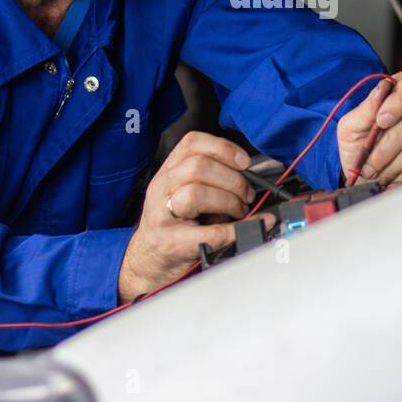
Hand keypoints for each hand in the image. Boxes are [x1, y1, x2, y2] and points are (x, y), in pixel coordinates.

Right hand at [118, 132, 273, 303]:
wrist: (150, 258)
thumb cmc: (174, 222)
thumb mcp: (184, 191)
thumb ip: (211, 179)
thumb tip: (250, 178)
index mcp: (168, 171)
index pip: (192, 143)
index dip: (223, 148)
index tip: (244, 162)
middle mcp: (162, 188)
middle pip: (198, 167)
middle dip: (232, 180)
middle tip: (246, 194)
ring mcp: (162, 215)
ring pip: (195, 194)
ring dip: (229, 201)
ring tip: (239, 211)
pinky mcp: (173, 242)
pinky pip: (210, 233)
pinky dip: (238, 229)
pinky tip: (251, 226)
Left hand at [336, 70, 401, 186]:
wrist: (363, 175)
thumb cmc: (358, 147)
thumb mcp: (350, 128)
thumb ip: (365, 110)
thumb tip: (380, 92)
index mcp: (399, 95)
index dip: (399, 100)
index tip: (382, 121)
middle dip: (386, 148)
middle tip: (369, 164)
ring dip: (394, 164)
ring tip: (378, 173)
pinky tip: (393, 178)